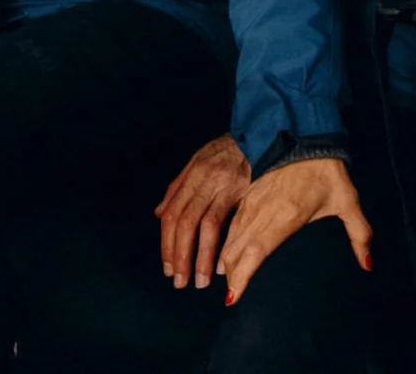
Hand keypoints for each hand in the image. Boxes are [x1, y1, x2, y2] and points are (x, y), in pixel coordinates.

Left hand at [155, 136, 249, 289]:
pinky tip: (219, 264)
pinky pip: (227, 220)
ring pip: (205, 225)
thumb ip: (177, 188)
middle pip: (184, 222)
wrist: (258, 134)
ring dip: (198, 256)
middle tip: (178, 280)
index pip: (172, 214)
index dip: (168, 243)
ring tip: (197, 280)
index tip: (168, 267)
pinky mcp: (242, 190)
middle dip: (179, 254)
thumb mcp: (197, 162)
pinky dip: (220, 244)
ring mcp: (223, 185)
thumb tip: (158, 213)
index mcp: (191, 175)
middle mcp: (203, 180)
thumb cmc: (226, 150)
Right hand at [216, 157, 370, 304]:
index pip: (256, 252)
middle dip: (231, 274)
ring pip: (231, 236)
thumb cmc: (328, 171)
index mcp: (285, 216)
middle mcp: (263, 211)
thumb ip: (359, 234)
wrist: (306, 134)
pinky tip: (226, 251)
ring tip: (225, 278)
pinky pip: (232, 221)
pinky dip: (226, 239)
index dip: (242, 275)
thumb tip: (368, 264)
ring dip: (226, 258)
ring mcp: (253, 201)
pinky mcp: (249, 193)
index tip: (235, 297)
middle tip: (230, 296)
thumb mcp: (347, 202)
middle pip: (237, 249)